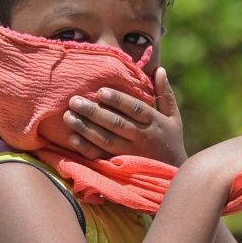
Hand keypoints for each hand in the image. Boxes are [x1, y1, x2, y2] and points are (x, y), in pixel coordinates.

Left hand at [64, 67, 187, 165]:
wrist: (172, 172)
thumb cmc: (171, 140)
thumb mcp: (173, 117)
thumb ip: (165, 94)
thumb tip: (160, 70)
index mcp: (154, 122)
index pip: (135, 108)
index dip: (118, 100)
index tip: (100, 91)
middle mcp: (142, 137)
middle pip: (116, 123)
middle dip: (94, 112)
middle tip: (74, 101)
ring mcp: (131, 153)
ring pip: (105, 139)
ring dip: (85, 128)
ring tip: (68, 116)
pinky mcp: (121, 164)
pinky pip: (101, 156)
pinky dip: (86, 148)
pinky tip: (72, 138)